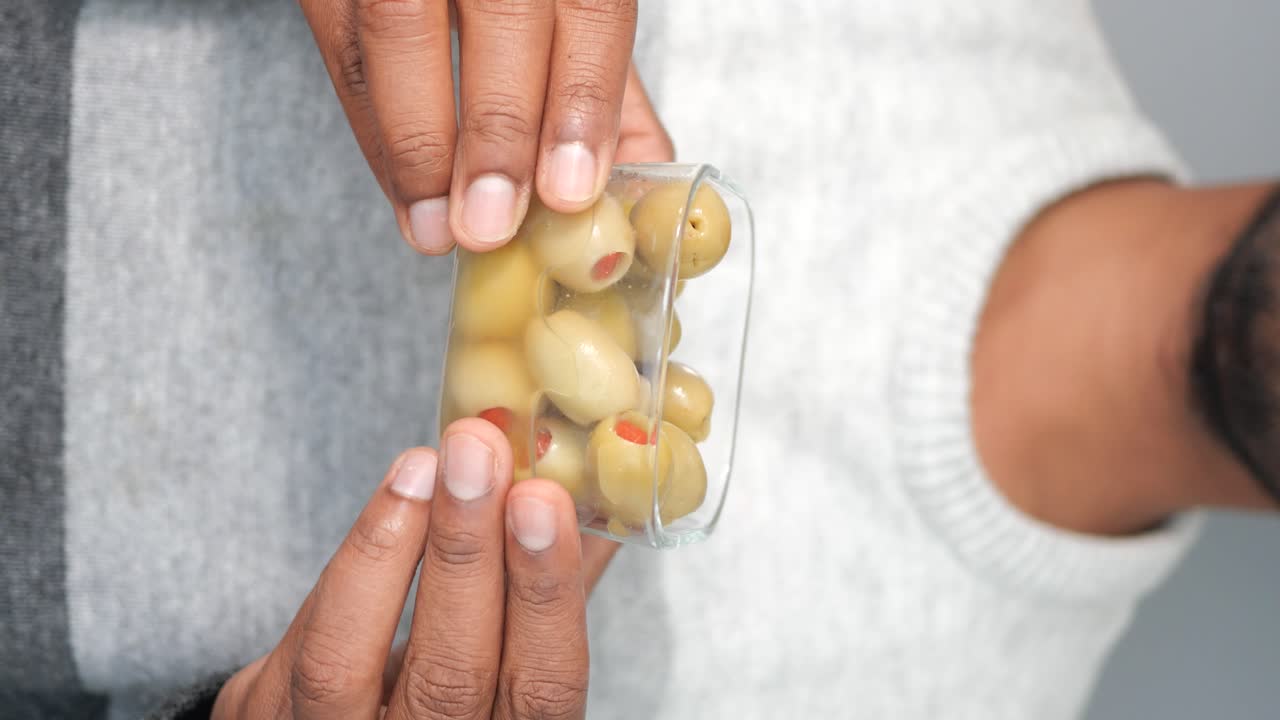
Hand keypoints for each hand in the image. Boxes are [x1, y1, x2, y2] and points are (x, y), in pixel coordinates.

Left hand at [213, 418, 611, 717]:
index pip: (538, 688)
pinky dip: (351, 561)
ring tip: (421, 464)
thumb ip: (548, 594)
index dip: (543, 598)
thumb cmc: (451, 703)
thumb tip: (604, 495)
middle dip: (465, 553)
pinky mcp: (270, 717)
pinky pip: (300, 641)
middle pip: (448, 676)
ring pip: (345, 663)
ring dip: (387, 547)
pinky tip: (391, 497)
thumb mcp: (507, 666)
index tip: (543, 503)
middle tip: (476, 452)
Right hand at [299, 0, 651, 254]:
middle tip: (490, 225)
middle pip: (500, 14)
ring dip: (417, 143)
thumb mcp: (569, 15)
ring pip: (399, 27)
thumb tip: (642, 196)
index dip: (582, 100)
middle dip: (495, 132)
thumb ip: (606, 90)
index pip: (589, 7)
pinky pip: (342, 47)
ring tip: (436, 227)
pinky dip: (372, 130)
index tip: (569, 190)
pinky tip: (402, 190)